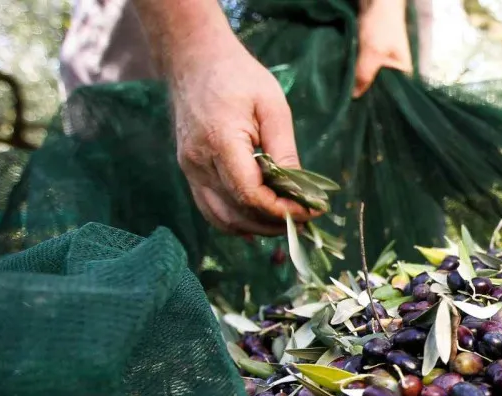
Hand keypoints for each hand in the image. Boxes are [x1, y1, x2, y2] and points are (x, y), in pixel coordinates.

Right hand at [170, 37, 315, 236]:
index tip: (312, 212)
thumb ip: (284, 151)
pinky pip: (212, 208)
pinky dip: (237, 221)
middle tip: (307, 222)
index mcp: (220, 142)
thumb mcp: (272, 106)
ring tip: (288, 224)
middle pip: (238, 213)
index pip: (251, 195)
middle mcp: (198, 162)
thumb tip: (300, 191)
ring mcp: (190, 169)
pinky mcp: (189, 171)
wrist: (194, 60)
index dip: (283, 211)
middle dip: (275, 224)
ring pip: (222, 219)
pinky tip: (261, 221)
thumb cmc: (238, 76)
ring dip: (257, 228)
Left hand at [353, 0, 412, 97]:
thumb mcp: (372, 53)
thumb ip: (364, 75)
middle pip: (380, 88)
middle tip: (349, 104)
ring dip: (358, 82)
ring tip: (345, 94)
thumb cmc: (382, 26)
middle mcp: (396, 70)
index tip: (361, 111)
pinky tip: (345, 79)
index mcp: (405, 73)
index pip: (393, 96)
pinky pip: (364, 68)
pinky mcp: (373, 55)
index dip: (377, 103)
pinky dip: (355, 72)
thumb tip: (354, 97)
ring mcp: (384, 62)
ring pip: (370, 78)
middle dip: (366, 92)